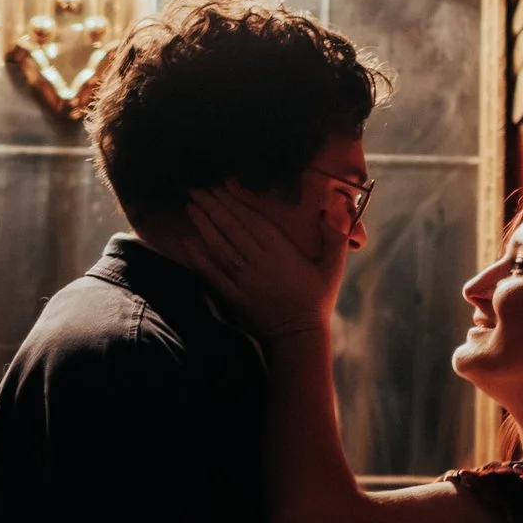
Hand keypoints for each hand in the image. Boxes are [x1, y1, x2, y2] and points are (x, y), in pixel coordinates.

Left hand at [170, 179, 348, 340]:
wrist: (301, 335)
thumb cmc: (318, 299)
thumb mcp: (334, 267)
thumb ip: (335, 236)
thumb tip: (337, 207)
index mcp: (282, 252)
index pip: (253, 220)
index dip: (235, 202)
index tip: (220, 186)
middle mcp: (260, 262)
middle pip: (232, 229)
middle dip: (213, 207)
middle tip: (197, 189)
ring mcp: (245, 279)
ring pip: (220, 247)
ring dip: (203, 225)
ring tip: (190, 206)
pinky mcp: (235, 295)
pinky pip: (213, 273)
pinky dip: (198, 257)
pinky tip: (185, 242)